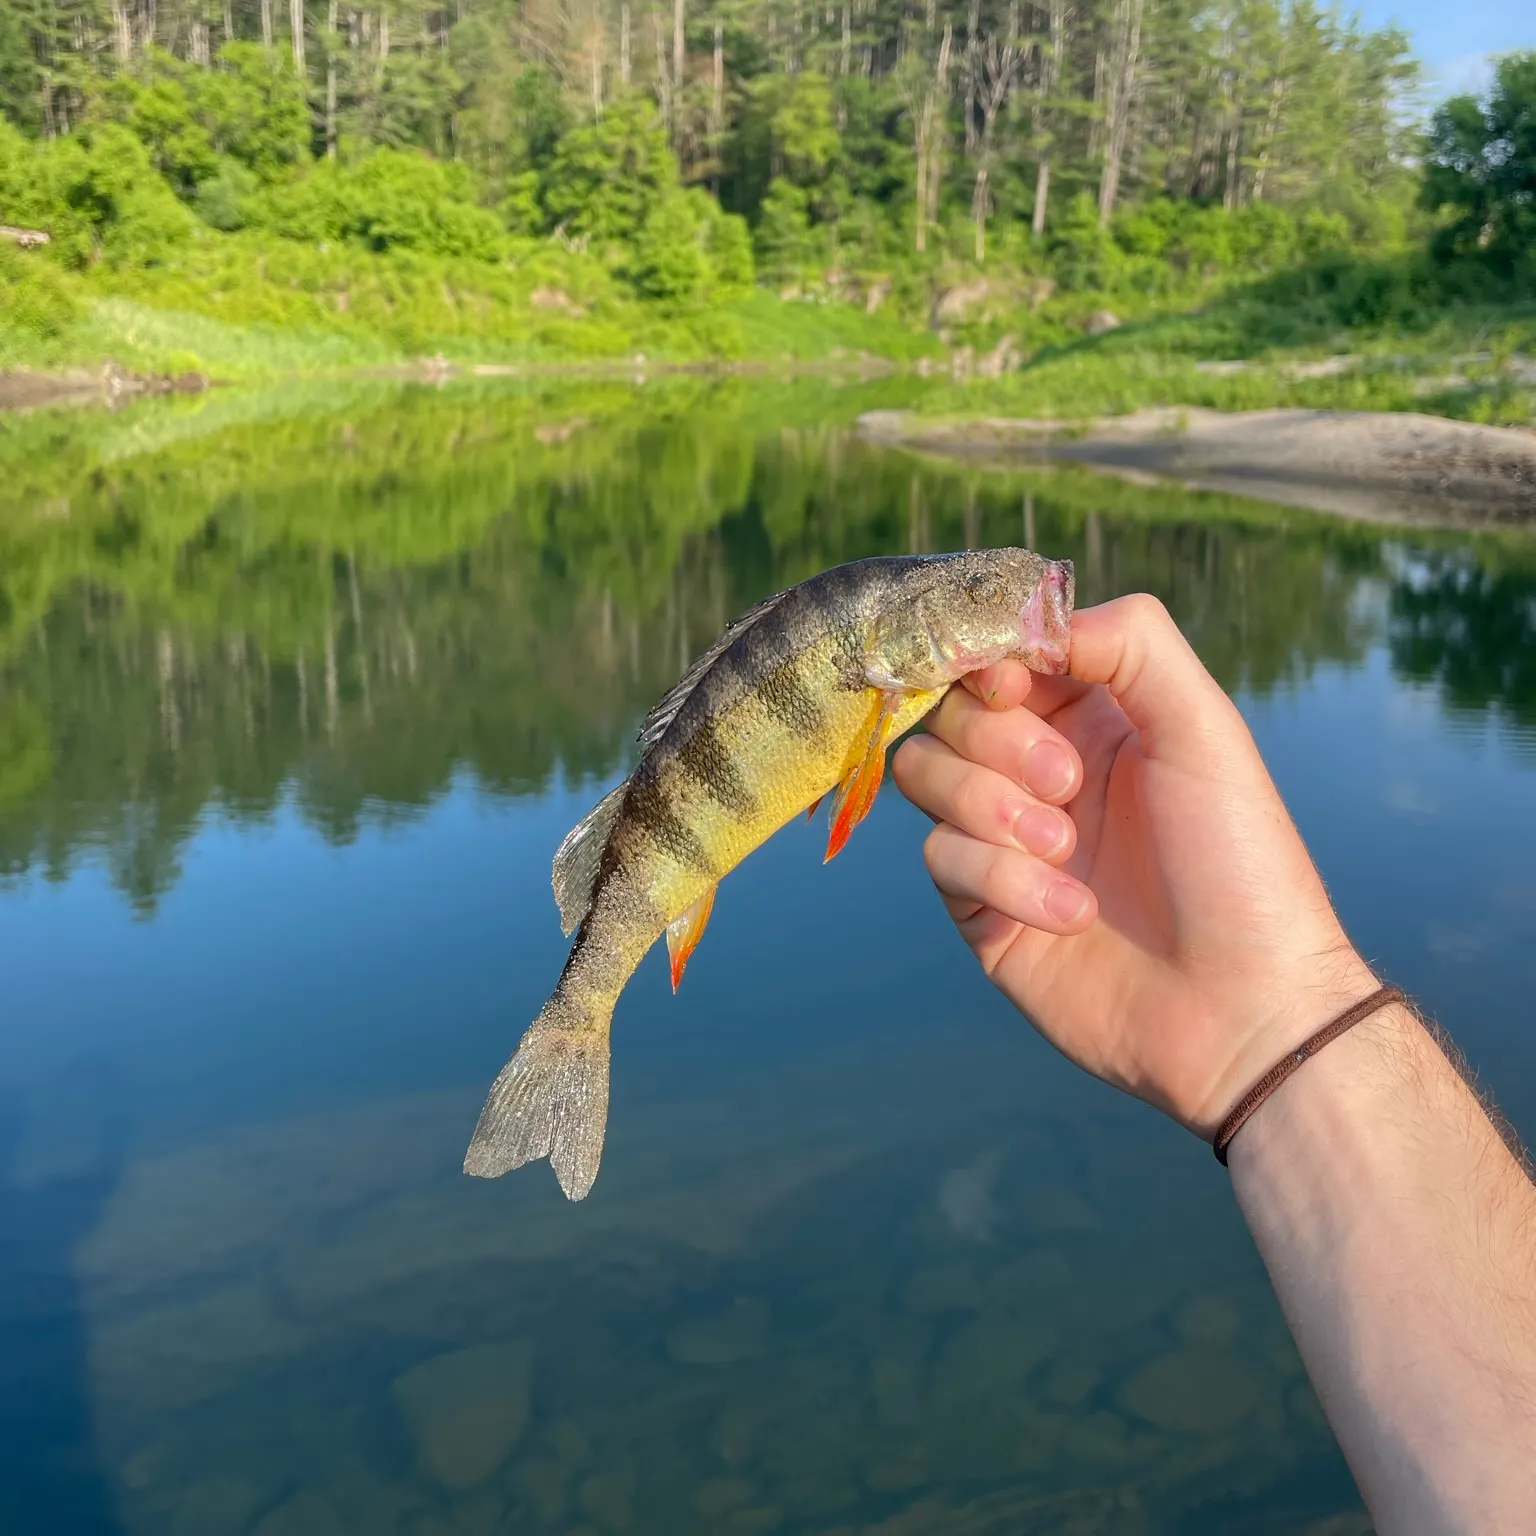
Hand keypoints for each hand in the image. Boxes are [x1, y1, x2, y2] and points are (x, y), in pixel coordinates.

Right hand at [893, 594, 1377, 1136]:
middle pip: (946, 712)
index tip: (1010, 682)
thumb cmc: (1237, 861)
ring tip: (1066, 850)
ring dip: (993, 809)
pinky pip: (942, 861)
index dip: (985, 659)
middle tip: (1068, 784)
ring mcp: (1003, 839)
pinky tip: (1072, 915)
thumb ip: (1129, 642)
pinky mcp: (980, 909)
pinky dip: (1003, 881)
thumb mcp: (1203, 727)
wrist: (1240, 1010)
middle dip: (997, 744)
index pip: (995, 656)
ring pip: (926, 777)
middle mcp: (1037, 770)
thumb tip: (1031, 620)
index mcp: (1089, 717)